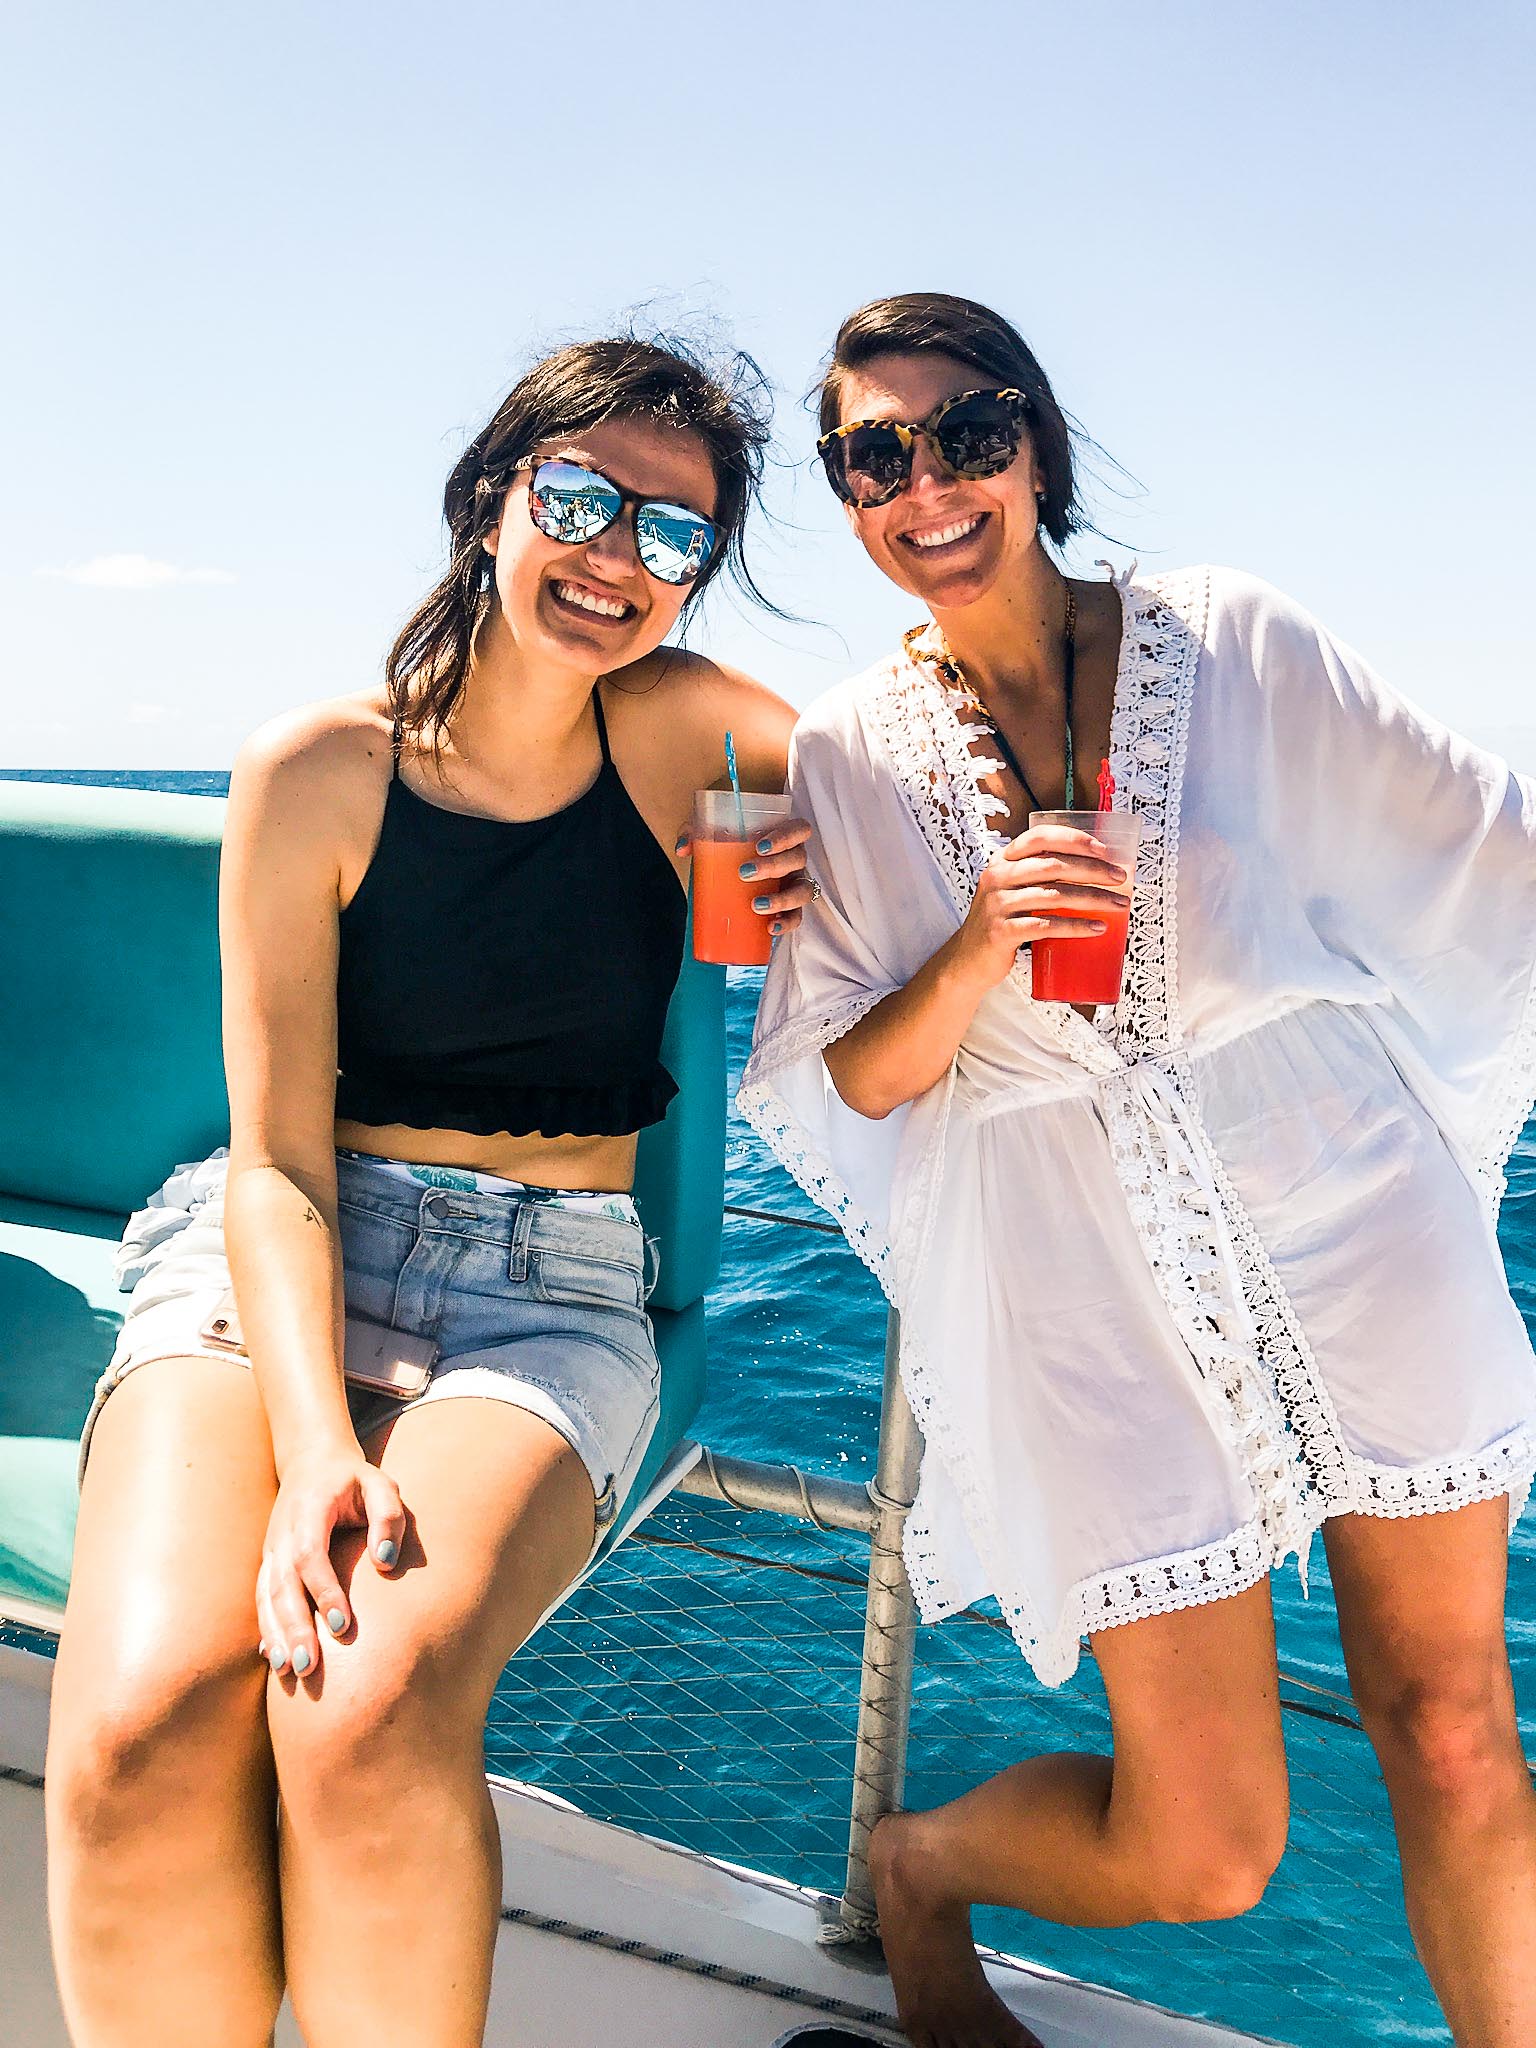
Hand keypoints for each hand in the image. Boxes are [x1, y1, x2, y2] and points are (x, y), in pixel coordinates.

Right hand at [256, 1444, 406, 1680]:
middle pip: (283, 1585)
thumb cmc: (354, 1479)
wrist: (312, 1462)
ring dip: (276, 1635)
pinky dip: (267, 1630)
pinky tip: (276, 1660)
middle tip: (308, 1666)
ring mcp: (272, 1550)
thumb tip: (386, 1562)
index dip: (323, 1590)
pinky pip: (262, 1600)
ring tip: (290, 1672)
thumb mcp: (380, 1484)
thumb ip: (389, 1516)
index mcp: (309, 1510)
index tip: (343, 1625)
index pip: (310, 1554)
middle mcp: (282, 1533)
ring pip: (266, 1597)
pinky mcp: (269, 1564)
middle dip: (294, 1627)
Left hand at [674, 816, 817, 936]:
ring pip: (802, 890)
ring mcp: (794, 882)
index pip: (800, 829)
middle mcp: (795, 858)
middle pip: (798, 859)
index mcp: (784, 836)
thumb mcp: (713, 831)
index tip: (760, 846)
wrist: (735, 861)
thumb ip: (695, 833)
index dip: (786, 836)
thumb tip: (682, 849)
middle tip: (744, 873)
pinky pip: (796, 916)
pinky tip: (771, 928)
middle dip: (773, 867)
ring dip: (782, 899)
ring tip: (757, 906)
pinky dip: (787, 923)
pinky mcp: (789, 905)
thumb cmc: (730, 843)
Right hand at [953, 823, 1130, 990]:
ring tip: (1118, 904)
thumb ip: (1040, 876)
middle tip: (1120, 878)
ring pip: (1054, 896)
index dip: (1074, 839)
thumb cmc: (1002, 922)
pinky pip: (1046, 926)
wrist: (968, 960)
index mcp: (1003, 860)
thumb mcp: (1013, 890)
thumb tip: (1094, 870)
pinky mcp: (1001, 932)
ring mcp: (998, 905)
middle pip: (1054, 865)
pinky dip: (1076, 926)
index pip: (1040, 837)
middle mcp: (998, 877)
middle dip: (1094, 870)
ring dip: (1093, 899)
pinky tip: (1096, 928)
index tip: (1104, 850)